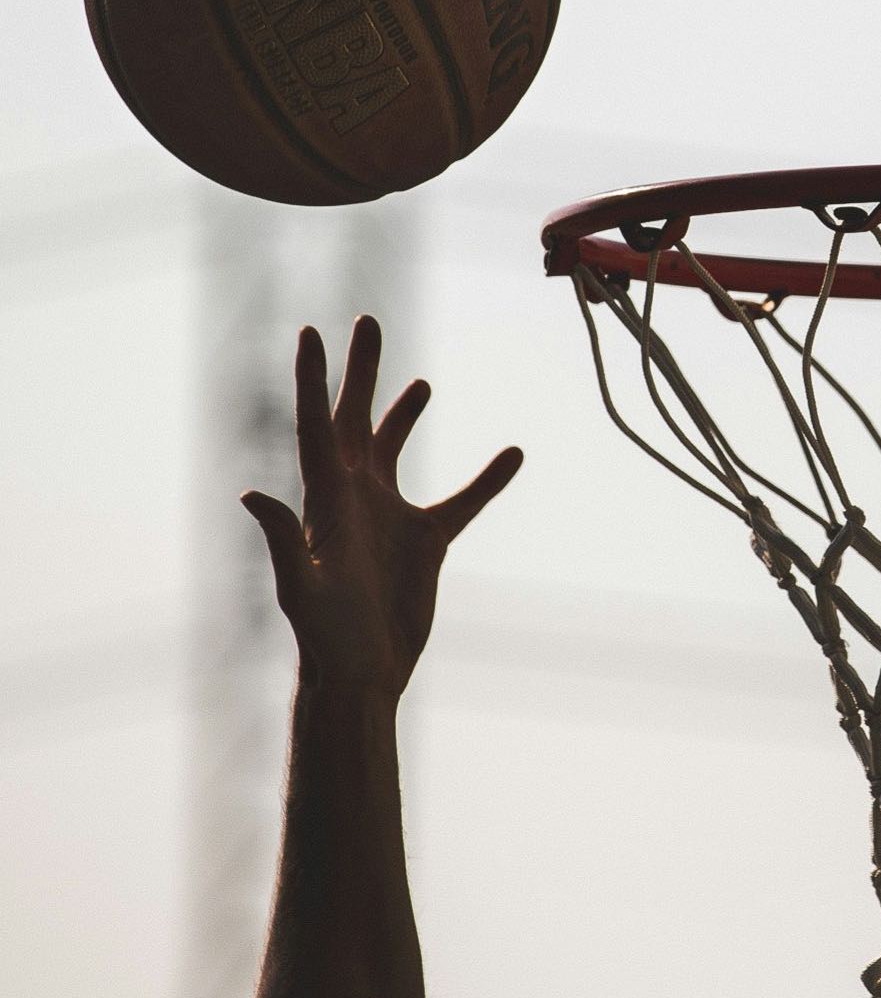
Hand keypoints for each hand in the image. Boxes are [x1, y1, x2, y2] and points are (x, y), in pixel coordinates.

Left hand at [242, 317, 522, 697]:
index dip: (313, 377)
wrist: (362, 676)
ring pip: (397, 450)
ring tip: (419, 383)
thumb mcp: (301, 587)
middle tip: (368, 321)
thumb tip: (250, 493)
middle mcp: (354, 496)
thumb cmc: (323, 637)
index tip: (312, 331)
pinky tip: (513, 456)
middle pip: (356, 418)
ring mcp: (389, 517)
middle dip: (360, 370)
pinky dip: (488, 480)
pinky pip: (463, 501)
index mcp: (326, 497)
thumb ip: (280, 540)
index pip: (318, 423)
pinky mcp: (424, 542)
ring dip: (404, 414)